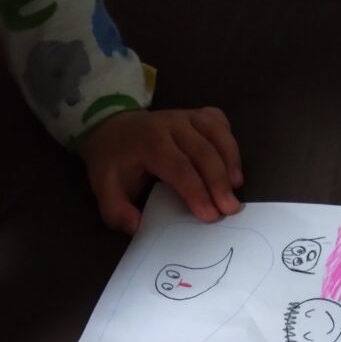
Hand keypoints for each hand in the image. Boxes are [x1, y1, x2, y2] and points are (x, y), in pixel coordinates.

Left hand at [78, 107, 243, 234]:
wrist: (112, 130)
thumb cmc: (114, 164)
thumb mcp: (104, 190)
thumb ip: (116, 211)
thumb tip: (136, 226)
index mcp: (148, 142)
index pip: (179, 167)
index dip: (197, 191)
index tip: (210, 216)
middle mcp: (170, 124)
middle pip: (203, 151)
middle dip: (219, 183)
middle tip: (230, 210)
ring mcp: (186, 116)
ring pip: (217, 133)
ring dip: (230, 162)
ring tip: (236, 189)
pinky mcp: (196, 115)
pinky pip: (219, 124)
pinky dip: (230, 144)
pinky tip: (232, 168)